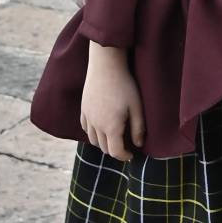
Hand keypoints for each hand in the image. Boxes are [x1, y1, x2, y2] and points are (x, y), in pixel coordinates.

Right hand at [81, 45, 144, 159]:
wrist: (105, 66)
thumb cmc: (124, 85)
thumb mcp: (136, 107)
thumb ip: (138, 128)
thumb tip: (138, 144)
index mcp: (111, 127)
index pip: (115, 152)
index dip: (124, 156)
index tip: (132, 155)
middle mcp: (96, 125)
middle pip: (104, 148)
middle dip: (115, 150)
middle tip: (125, 146)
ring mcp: (88, 117)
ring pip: (93, 140)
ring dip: (103, 143)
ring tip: (114, 137)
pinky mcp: (83, 109)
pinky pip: (85, 128)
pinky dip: (93, 132)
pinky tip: (101, 127)